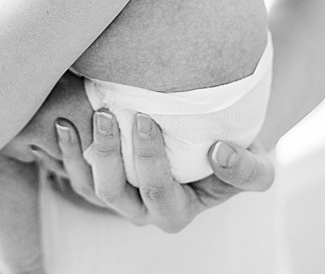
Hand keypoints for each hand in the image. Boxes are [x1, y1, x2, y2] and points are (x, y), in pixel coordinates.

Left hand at [43, 109, 273, 232]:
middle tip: (110, 113)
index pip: (159, 191)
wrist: (220, 138)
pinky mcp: (103, 176)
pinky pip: (76, 171)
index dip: (149, 160)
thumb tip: (219, 153)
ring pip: (91, 184)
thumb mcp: (259, 165)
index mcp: (177, 211)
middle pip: (116, 191)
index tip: (147, 119)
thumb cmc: (239, 153)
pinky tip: (65, 120)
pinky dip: (68, 148)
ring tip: (88, 114)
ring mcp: (120, 195)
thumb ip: (247, 170)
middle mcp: (142, 209)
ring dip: (85, 150)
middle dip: (110, 152)